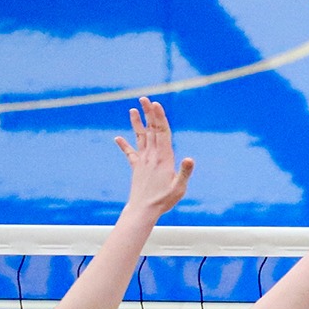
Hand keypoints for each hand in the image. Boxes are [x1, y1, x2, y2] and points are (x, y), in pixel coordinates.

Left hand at [114, 97, 193, 219]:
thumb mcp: (180, 187)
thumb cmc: (164, 200)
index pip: (162, 132)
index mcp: (163, 158)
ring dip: (137, 123)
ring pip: (140, 138)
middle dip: (149, 114)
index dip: (159, 117)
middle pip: (151, 130)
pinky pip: (130, 154)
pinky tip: (118, 138)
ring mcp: (143, 161)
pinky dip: (124, 145)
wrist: (143, 210)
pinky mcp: (137, 168)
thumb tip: (190, 158)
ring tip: (132, 110)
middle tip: (145, 99)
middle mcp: (152, 156)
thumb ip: (185, 172)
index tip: (156, 104)